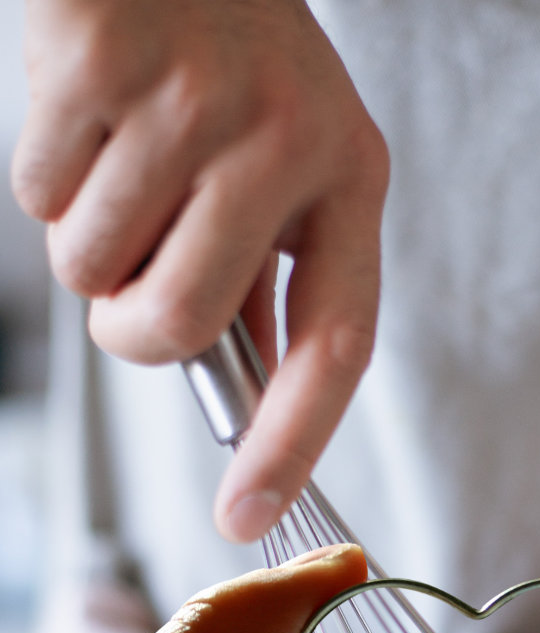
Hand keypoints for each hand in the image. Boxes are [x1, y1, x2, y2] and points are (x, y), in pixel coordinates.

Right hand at [13, 0, 388, 542]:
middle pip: (177, 326)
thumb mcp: (285, 161)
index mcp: (349, 178)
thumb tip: (241, 388)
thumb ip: (266, 276)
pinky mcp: (110, 59)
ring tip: (123, 156)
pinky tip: (90, 112)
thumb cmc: (228, 61)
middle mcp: (289, 141)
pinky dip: (47, 173)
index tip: (247, 515)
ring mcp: (201, 99)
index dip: (292, 442)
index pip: (335, 345)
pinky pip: (40, 195)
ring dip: (86, 239)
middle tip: (127, 274)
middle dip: (127, 327)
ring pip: (95, 267)